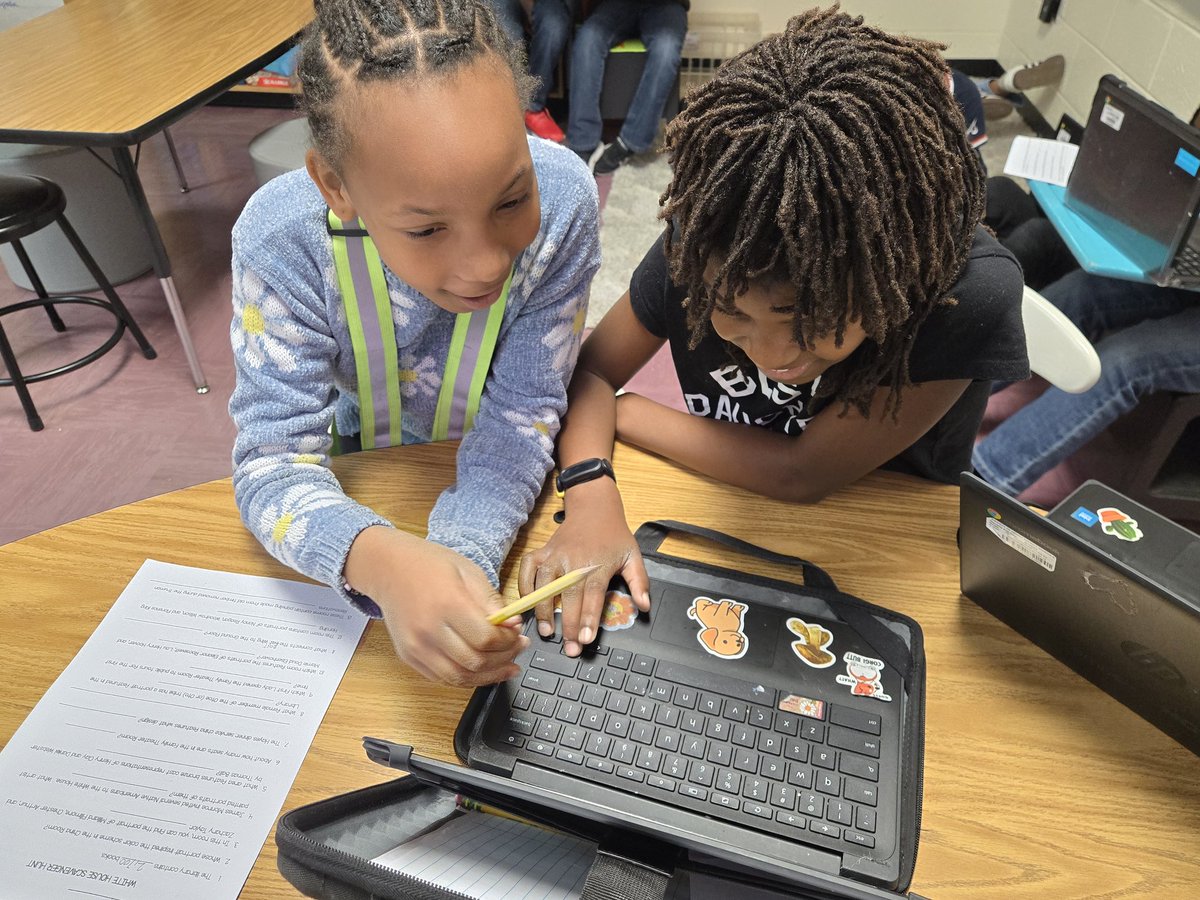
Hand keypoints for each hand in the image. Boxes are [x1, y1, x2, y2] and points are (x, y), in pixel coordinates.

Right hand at [345, 526, 527, 685]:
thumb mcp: (468, 572)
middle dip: (504, 659)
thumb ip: (491, 601)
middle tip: (517, 649)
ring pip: (459, 677)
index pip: (486, 638)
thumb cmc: (429, 565)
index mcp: (447, 604)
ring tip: (506, 666)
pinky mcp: (408, 656)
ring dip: (488, 676)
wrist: (387, 568)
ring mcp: (416, 646)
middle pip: (475, 661)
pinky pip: (442, 678)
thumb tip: (514, 624)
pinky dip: (466, 677)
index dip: (508, 641)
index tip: (518, 634)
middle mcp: (428, 630)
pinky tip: (481, 669)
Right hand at [519, 483, 649, 656]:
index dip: (589, 619)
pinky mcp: (542, 552)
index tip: (586, 639)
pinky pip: (528, 571)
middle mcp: (574, 561)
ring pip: (545, 587)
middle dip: (569, 626)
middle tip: (570, 649)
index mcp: (598, 564)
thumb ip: (639, 582)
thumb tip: (644, 606)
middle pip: (569, 598)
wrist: (594, 508)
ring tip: (547, 632)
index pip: (592, 596)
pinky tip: (528, 605)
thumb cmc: (613, 535)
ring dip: (544, 611)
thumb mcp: (633, 556)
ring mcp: (555, 556)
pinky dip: (525, 588)